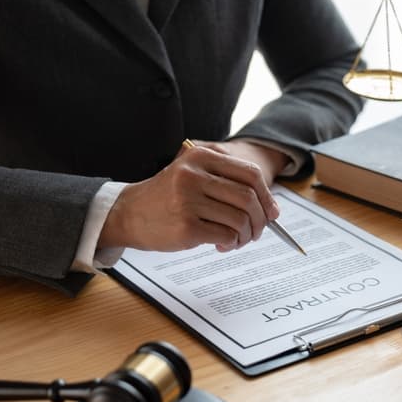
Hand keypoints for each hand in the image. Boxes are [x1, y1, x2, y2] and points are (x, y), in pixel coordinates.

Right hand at [99, 141, 287, 252]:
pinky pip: (226, 236)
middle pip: (248, 198)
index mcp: (201, 156)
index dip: (268, 196)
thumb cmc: (169, 197)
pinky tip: (222, 245)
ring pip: (239, 220)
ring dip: (246, 235)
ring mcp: (188, 201)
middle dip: (261, 220)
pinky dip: (231, 244)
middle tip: (258, 231)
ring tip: (238, 240)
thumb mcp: (195, 176)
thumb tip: (272, 210)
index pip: (251, 174)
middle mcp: (194, 175)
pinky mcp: (185, 227)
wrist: (129, 213)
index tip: (272, 213)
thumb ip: (230, 184)